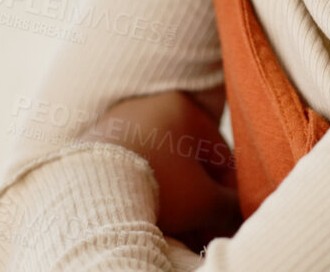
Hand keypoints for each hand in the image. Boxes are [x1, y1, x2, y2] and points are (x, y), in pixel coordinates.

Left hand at [84, 87, 241, 251]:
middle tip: (204, 224)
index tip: (229, 214)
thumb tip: (235, 210)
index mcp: (182, 106)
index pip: (220, 153)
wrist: (93, 190)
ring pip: (159, 162)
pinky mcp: (95, 141)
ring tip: (177, 222)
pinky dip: (142, 185)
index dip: (229, 189)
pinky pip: (130, 165)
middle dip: (199, 194)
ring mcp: (118, 121)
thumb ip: (229, 203)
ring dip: (173, 192)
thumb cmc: (158, 186)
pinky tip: (146, 209)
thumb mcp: (205, 199)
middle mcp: (149, 105)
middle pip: (187, 159)